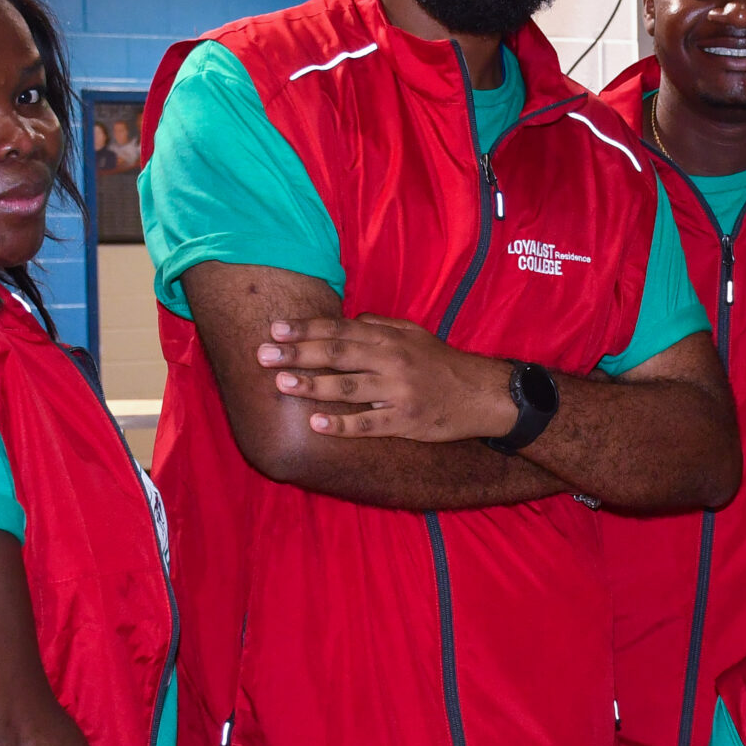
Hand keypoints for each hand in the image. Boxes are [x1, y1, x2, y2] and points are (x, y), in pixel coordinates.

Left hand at [257, 315, 515, 442]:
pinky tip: (317, 425)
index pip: (340, 330)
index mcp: (389, 339)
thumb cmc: (441, 363)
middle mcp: (391, 360)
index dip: (306, 329)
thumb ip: (378, 326)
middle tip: (263, 355)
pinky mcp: (406, 420)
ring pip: (348, 387)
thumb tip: (346, 321)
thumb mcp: (413, 334)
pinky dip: (342, 424)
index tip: (276, 329)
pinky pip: (369, 423)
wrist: (482, 393)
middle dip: (298, 354)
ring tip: (282, 384)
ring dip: (313, 385)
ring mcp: (398, 392)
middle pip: (338, 354)